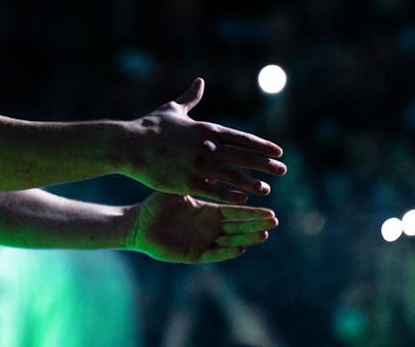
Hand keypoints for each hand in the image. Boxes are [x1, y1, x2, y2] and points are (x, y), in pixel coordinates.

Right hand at [124, 78, 286, 202]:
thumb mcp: (173, 108)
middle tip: (283, 170)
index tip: (278, 151)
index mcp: (205, 129)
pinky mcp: (185, 181)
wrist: (129, 144)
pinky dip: (229, 195)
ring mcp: (197, 165)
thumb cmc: (150, 126)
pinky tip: (242, 200)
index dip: (261, 145)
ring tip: (266, 189)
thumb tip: (199, 81)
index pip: (241, 138)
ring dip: (251, 183)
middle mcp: (206, 147)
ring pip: (231, 176)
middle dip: (264, 164)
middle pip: (242, 157)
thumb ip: (191, 97)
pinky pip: (213, 190)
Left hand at [126, 191, 278, 262]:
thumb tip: (214, 159)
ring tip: (264, 234)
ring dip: (246, 238)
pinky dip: (226, 252)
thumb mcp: (180, 189)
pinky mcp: (193, 254)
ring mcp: (203, 241)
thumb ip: (197, 179)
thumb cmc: (158, 204)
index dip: (252, 208)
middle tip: (274, 219)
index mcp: (208, 212)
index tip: (269, 203)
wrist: (139, 223)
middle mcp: (209, 228)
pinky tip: (239, 249)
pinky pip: (212, 254)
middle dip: (256, 223)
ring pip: (230, 241)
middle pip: (238, 226)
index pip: (234, 210)